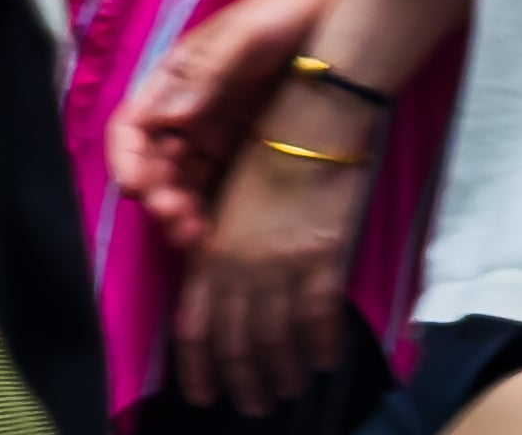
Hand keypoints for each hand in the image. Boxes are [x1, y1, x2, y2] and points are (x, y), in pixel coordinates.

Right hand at [106, 0, 344, 232]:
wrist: (342, 10)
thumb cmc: (287, 11)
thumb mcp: (245, 34)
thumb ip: (209, 71)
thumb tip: (171, 115)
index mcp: (174, 82)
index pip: (132, 127)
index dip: (126, 159)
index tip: (137, 186)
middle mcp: (186, 113)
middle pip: (154, 164)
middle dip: (157, 195)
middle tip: (176, 215)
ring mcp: (215, 135)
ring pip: (181, 183)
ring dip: (179, 210)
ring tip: (194, 234)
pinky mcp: (245, 150)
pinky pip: (216, 186)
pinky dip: (208, 210)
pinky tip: (214, 230)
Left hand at [173, 111, 376, 404]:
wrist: (312, 115)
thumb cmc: (267, 145)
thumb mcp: (226, 200)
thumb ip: (218, 248)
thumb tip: (222, 292)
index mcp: (207, 252)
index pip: (193, 328)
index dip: (199, 368)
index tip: (204, 395)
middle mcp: (236, 267)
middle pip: (235, 342)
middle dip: (244, 381)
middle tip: (256, 406)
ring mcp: (279, 265)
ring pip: (275, 338)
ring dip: (282, 372)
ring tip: (290, 390)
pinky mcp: (321, 257)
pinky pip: (318, 316)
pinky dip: (322, 344)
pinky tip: (327, 359)